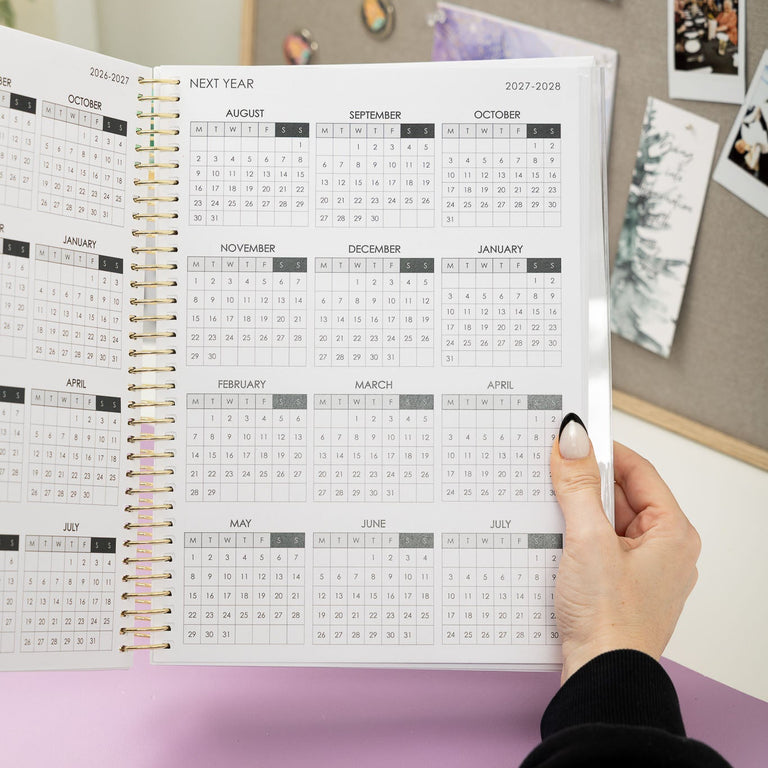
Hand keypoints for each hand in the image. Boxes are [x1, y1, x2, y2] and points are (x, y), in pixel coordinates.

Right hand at [551, 415, 700, 683]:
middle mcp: (662, 550)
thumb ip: (578, 486)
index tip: (575, 438)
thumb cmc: (610, 622)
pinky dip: (573, 537)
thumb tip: (574, 441)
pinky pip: (595, 546)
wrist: (599, 678)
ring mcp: (639, 570)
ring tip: (553, 514)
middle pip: (619, 496)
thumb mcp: (588, 540)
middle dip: (584, 485)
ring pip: (604, 521)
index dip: (605, 451)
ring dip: (576, 513)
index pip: (639, 471)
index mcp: (672, 534)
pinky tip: (553, 541)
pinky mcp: (616, 586)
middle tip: (554, 474)